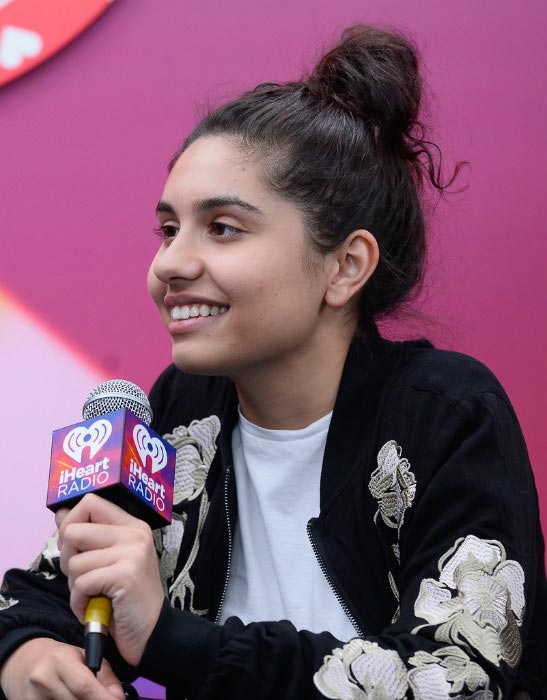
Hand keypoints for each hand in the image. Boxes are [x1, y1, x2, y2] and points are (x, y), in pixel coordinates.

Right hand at [0, 638, 123, 699]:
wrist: (25, 661)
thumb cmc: (60, 658)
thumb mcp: (84, 656)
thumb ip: (105, 675)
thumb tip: (118, 697)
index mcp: (61, 660)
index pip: (84, 686)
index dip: (103, 698)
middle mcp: (44, 680)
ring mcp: (33, 698)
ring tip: (85, 697)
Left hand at [56, 494, 164, 666]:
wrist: (151, 632)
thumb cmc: (125, 598)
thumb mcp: (108, 560)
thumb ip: (87, 536)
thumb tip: (61, 513)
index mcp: (131, 525)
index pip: (90, 502)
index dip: (71, 523)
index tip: (75, 546)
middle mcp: (134, 534)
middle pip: (74, 531)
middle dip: (68, 559)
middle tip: (85, 576)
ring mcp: (132, 553)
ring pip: (74, 562)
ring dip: (75, 586)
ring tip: (94, 595)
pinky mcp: (125, 575)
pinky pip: (81, 584)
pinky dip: (79, 602)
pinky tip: (95, 606)